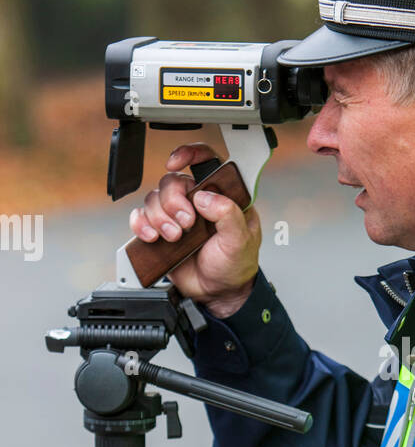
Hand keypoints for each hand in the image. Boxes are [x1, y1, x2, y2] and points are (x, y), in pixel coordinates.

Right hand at [128, 142, 261, 315]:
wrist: (219, 293)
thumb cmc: (235, 265)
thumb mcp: (240, 240)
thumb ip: (228, 215)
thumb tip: (204, 196)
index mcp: (222, 196)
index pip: (206, 161)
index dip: (189, 153)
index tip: (176, 162)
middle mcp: (198, 201)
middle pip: (172, 181)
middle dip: (173, 202)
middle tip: (186, 224)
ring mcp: (178, 215)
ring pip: (154, 198)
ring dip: (159, 217)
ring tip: (174, 237)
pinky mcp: (161, 231)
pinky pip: (141, 217)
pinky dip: (141, 224)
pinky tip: (152, 237)